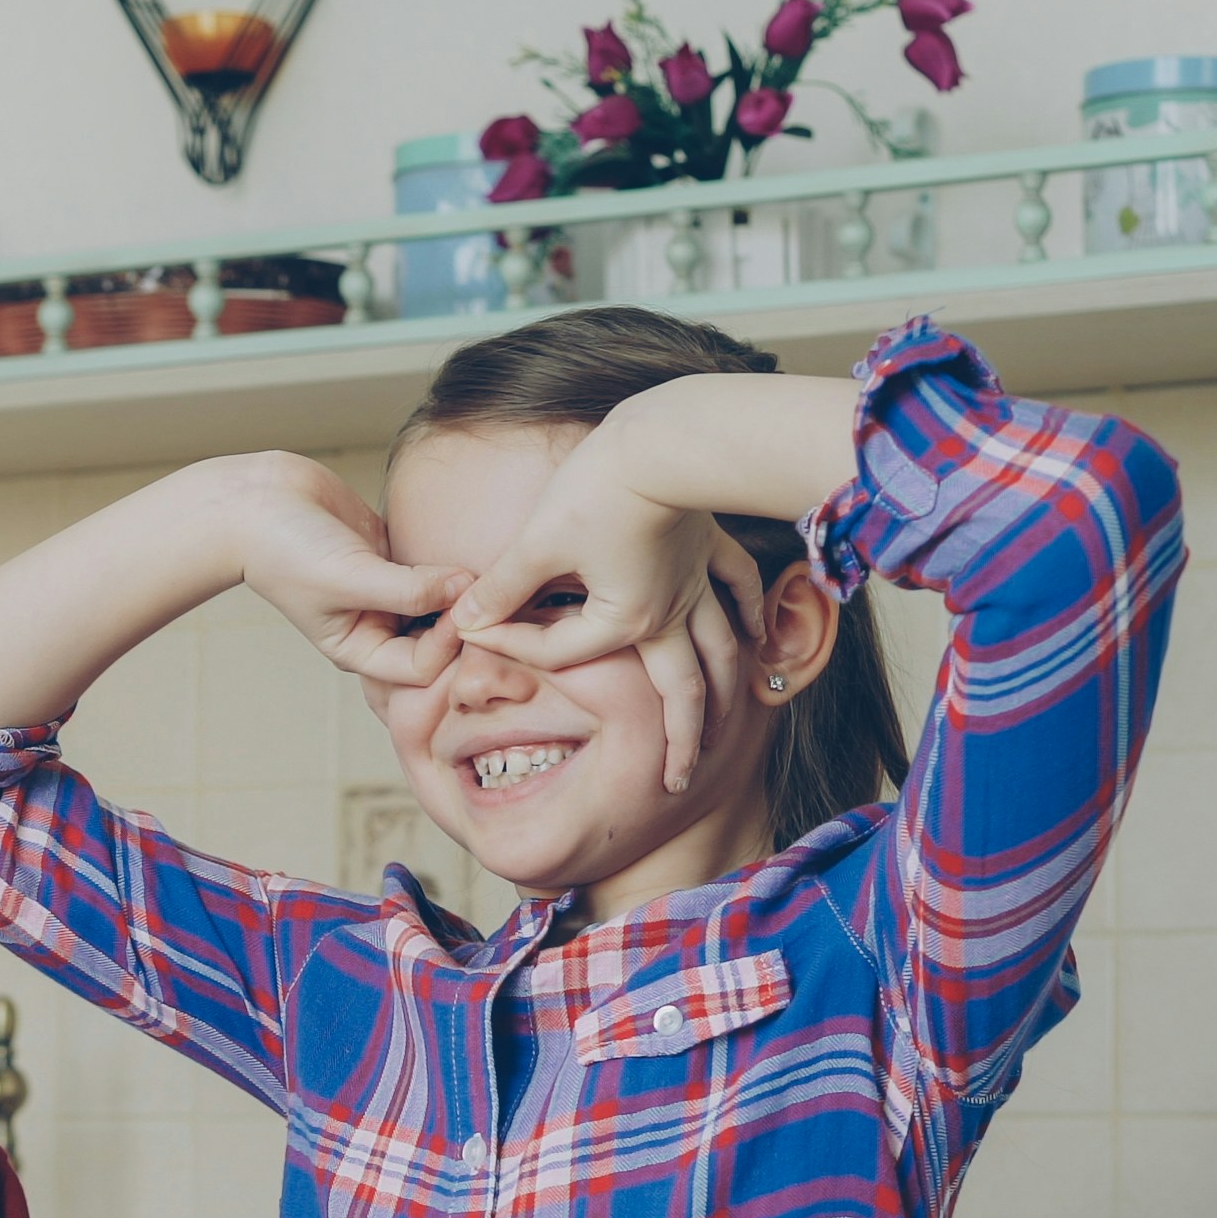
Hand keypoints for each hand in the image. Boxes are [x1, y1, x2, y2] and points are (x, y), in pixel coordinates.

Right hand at [219, 455, 473, 689]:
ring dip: (462, 591)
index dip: (449, 642)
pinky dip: (451, 563)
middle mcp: (377, 625)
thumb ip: (408, 589)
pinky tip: (475, 549)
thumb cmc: (284, 551)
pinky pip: (434, 567)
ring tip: (494, 572)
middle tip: (497, 597)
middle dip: (464, 624)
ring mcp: (386, 590)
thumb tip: (464, 587)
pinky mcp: (391, 555)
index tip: (466, 605)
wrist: (255, 502)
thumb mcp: (348, 578)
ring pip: (439, 602)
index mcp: (361, 648)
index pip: (421, 665)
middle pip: (437, 640)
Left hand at [447, 423, 768, 793]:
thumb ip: (504, 585)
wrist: (669, 435)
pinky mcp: (710, 545)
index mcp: (627, 618)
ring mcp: (698, 580)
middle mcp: (672, 611)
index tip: (468, 632)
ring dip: (722, 692)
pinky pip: (739, 590)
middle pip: (681, 691)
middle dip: (680, 741)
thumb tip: (460, 616)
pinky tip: (756, 636)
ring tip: (721, 726)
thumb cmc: (602, 484)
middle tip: (677, 782)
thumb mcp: (539, 540)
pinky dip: (750, 615)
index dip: (510, 643)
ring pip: (721, 651)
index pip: (563, 651)